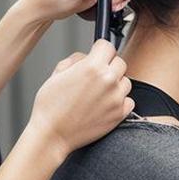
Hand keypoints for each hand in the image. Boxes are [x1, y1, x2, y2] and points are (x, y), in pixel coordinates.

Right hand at [28, 39, 133, 161]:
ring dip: (115, 83)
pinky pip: (128, 100)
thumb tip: (87, 56)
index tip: (96, 54)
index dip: (99, 49)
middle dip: (108, 65)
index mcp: (92, 66)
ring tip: (97, 92)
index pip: (107, 45)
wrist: (52, 134)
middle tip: (95, 75)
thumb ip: (75, 59)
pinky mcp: (120, 114)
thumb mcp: (56, 73)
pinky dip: (119, 101)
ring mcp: (116, 98)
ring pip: (125, 81)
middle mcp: (108, 80)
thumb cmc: (50, 106)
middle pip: (119, 62)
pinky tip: (104, 104)